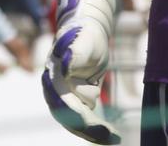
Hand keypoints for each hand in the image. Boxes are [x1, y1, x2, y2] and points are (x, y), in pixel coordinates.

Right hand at [42, 0, 120, 144]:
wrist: (87, 33)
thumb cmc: (87, 34)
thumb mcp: (85, 40)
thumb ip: (75, 53)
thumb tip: (65, 66)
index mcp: (54, 74)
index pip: (63, 101)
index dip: (77, 115)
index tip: (95, 125)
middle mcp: (54, 88)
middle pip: (68, 116)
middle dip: (88, 129)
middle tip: (111, 137)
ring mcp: (63, 96)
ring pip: (75, 122)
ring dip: (92, 132)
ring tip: (114, 138)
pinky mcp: (75, 100)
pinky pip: (83, 120)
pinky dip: (95, 128)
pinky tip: (111, 135)